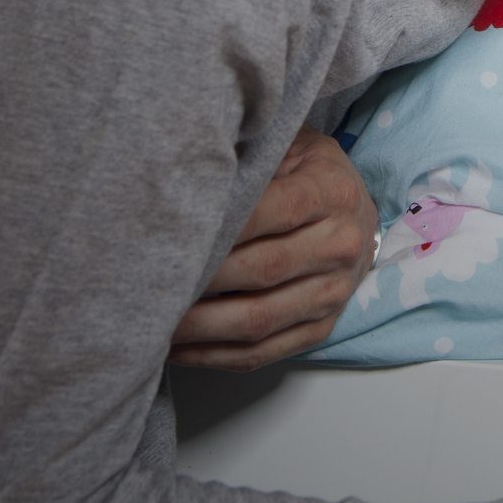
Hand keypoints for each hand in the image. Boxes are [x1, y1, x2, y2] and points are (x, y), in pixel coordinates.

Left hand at [167, 126, 377, 369]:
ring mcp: (334, 293)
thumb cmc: (306, 174)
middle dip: (200, 278)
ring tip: (152, 320)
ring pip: (258, 320)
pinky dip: (212, 355)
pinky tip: (176, 347)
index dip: (222, 224)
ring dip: (198, 327)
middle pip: (263, 269)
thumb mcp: (288, 146)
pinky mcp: (321, 329)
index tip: (170, 233)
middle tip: (147, 279)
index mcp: (334, 192)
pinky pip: (262, 353)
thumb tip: (185, 169)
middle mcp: (342, 244)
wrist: (354, 215)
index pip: (275, 209)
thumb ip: (250, 155)